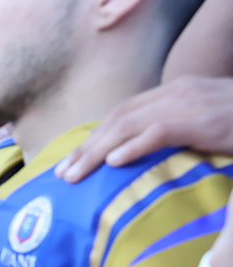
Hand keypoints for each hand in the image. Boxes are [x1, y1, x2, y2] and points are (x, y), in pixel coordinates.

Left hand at [60, 78, 232, 182]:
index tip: (72, 159)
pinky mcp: (203, 118)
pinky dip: (136, 145)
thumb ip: (176, 135)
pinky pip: (162, 130)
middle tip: (62, 173)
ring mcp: (190, 103)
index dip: (94, 135)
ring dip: (98, 151)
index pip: (124, 112)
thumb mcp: (206, 126)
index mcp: (175, 92)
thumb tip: (142, 159)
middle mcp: (177, 92)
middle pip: (119, 118)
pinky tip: (116, 162)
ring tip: (76, 174)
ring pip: (130, 124)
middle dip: (87, 146)